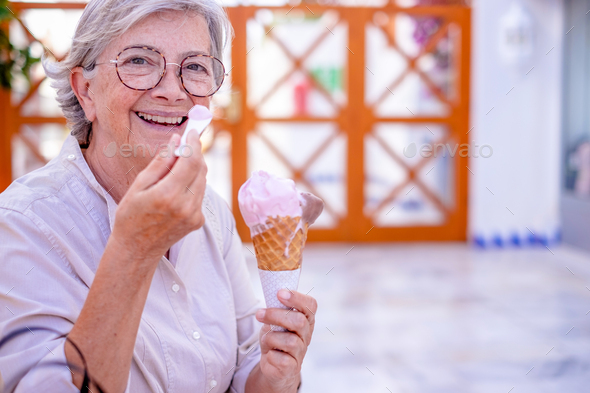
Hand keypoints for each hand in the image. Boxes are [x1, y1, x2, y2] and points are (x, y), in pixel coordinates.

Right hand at [111, 130, 206, 263]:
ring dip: (194, 170)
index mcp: (167, 195)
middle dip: (195, 154)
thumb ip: (160, 162)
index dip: (194, 144)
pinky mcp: (199, 221)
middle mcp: (185, 206)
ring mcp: (195, 215)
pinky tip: (176, 190)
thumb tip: (176, 140)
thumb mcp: (138, 185)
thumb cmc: (131, 216)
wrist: (136, 250)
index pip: (191, 161)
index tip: (193, 132)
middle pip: (201, 169)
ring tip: (175, 170)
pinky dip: (192, 185)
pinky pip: (200, 195)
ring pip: (203, 181)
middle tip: (185, 145)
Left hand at [255, 289, 317, 390]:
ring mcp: (301, 352)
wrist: (273, 364)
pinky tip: (269, 354)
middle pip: (299, 321)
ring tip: (265, 338)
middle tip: (260, 314)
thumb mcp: (274, 320)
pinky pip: (283, 360)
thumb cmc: (275, 337)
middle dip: (276, 315)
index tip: (279, 293)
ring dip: (271, 337)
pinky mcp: (292, 368)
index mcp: (305, 319)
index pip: (310, 305)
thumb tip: (272, 296)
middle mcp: (306, 335)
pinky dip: (271, 355)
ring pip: (290, 341)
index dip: (297, 298)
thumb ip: (276, 309)